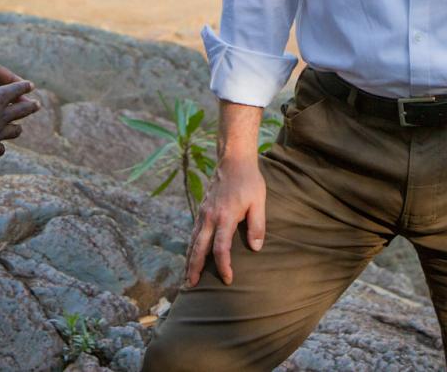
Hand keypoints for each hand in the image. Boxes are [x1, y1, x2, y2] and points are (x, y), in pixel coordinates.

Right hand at [0, 51, 39, 156]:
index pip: (15, 90)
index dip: (23, 86)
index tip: (31, 85)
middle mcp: (2, 116)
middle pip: (22, 110)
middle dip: (30, 106)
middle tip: (37, 105)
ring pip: (15, 130)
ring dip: (17, 128)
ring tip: (19, 127)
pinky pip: (0, 148)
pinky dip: (0, 147)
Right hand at [184, 157, 266, 287]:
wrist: (233, 160)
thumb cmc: (249, 181)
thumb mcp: (259, 202)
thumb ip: (257, 226)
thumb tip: (255, 248)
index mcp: (224, 217)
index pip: (220, 248)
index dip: (223, 266)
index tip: (228, 279)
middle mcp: (209, 217)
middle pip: (198, 248)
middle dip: (194, 268)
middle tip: (191, 286)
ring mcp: (203, 213)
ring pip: (193, 241)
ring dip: (189, 259)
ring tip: (187, 276)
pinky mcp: (202, 209)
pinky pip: (194, 232)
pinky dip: (191, 246)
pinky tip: (192, 254)